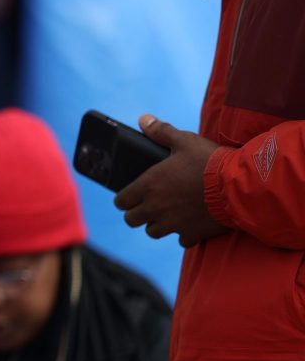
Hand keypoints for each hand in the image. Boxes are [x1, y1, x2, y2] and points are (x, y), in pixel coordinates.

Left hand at [114, 114, 229, 247]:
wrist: (240, 186)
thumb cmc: (210, 161)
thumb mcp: (185, 140)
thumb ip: (161, 132)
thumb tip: (143, 120)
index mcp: (149, 186)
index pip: (121, 201)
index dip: (123, 198)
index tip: (129, 196)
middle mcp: (156, 208)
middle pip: (132, 220)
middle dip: (137, 213)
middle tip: (147, 205)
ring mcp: (173, 223)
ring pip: (153, 232)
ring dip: (157, 224)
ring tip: (168, 214)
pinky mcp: (192, 234)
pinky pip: (181, 240)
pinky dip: (184, 234)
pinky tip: (191, 223)